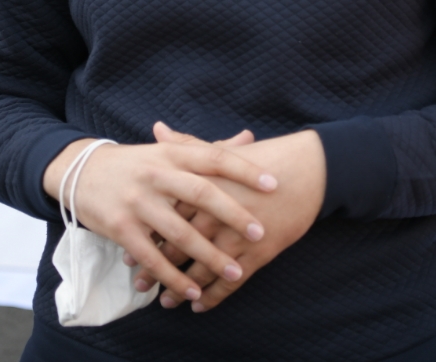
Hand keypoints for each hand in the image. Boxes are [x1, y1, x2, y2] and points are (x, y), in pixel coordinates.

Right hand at [41, 129, 277, 304]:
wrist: (81, 172)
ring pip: (179, 233)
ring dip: (208, 256)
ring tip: (235, 272)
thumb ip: (209, 149)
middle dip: (233, 215)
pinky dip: (173, 277)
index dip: (245, 170)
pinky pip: (152, 257)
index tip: (274, 185)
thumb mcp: (169, 150)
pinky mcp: (121, 229)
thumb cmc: (137, 163)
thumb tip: (249, 137)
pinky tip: (192, 291)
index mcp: (172, 153)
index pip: (214, 158)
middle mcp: (156, 175)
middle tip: (260, 233)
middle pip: (201, 194)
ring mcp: (137, 203)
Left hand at [146, 124, 325, 311]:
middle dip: (156, 270)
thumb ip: (186, 145)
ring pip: (200, 271)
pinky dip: (211, 298)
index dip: (145, 239)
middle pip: (176, 249)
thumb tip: (158, 128)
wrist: (308, 171)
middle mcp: (214, 215)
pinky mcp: (257, 253)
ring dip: (180, 289)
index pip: (165, 220)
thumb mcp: (221, 152)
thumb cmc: (265, 157)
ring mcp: (236, 237)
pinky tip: (198, 307)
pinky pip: (229, 283)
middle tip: (139, 285)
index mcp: (202, 190)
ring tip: (165, 302)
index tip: (128, 255)